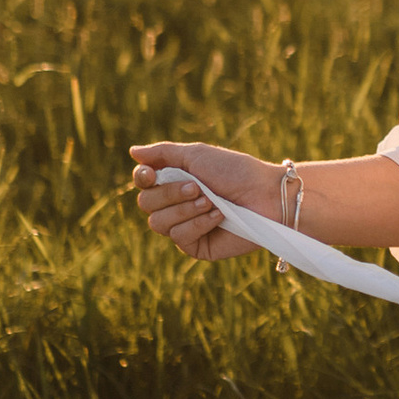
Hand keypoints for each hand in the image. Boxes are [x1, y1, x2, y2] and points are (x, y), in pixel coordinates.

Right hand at [128, 139, 279, 262]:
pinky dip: (198, 224)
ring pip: (158, 223)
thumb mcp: (197, 155)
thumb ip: (163, 153)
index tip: (151, 174)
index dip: (142, 179)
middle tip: (198, 187)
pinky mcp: (197, 246)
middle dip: (170, 193)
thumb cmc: (236, 172)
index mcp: (174, 181)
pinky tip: (218, 217)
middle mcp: (175, 205)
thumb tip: (132, 151)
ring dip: (185, 209)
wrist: (266, 195)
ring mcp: (185, 227)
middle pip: (146, 204)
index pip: (142, 183)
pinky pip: (179, 237)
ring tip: (211, 202)